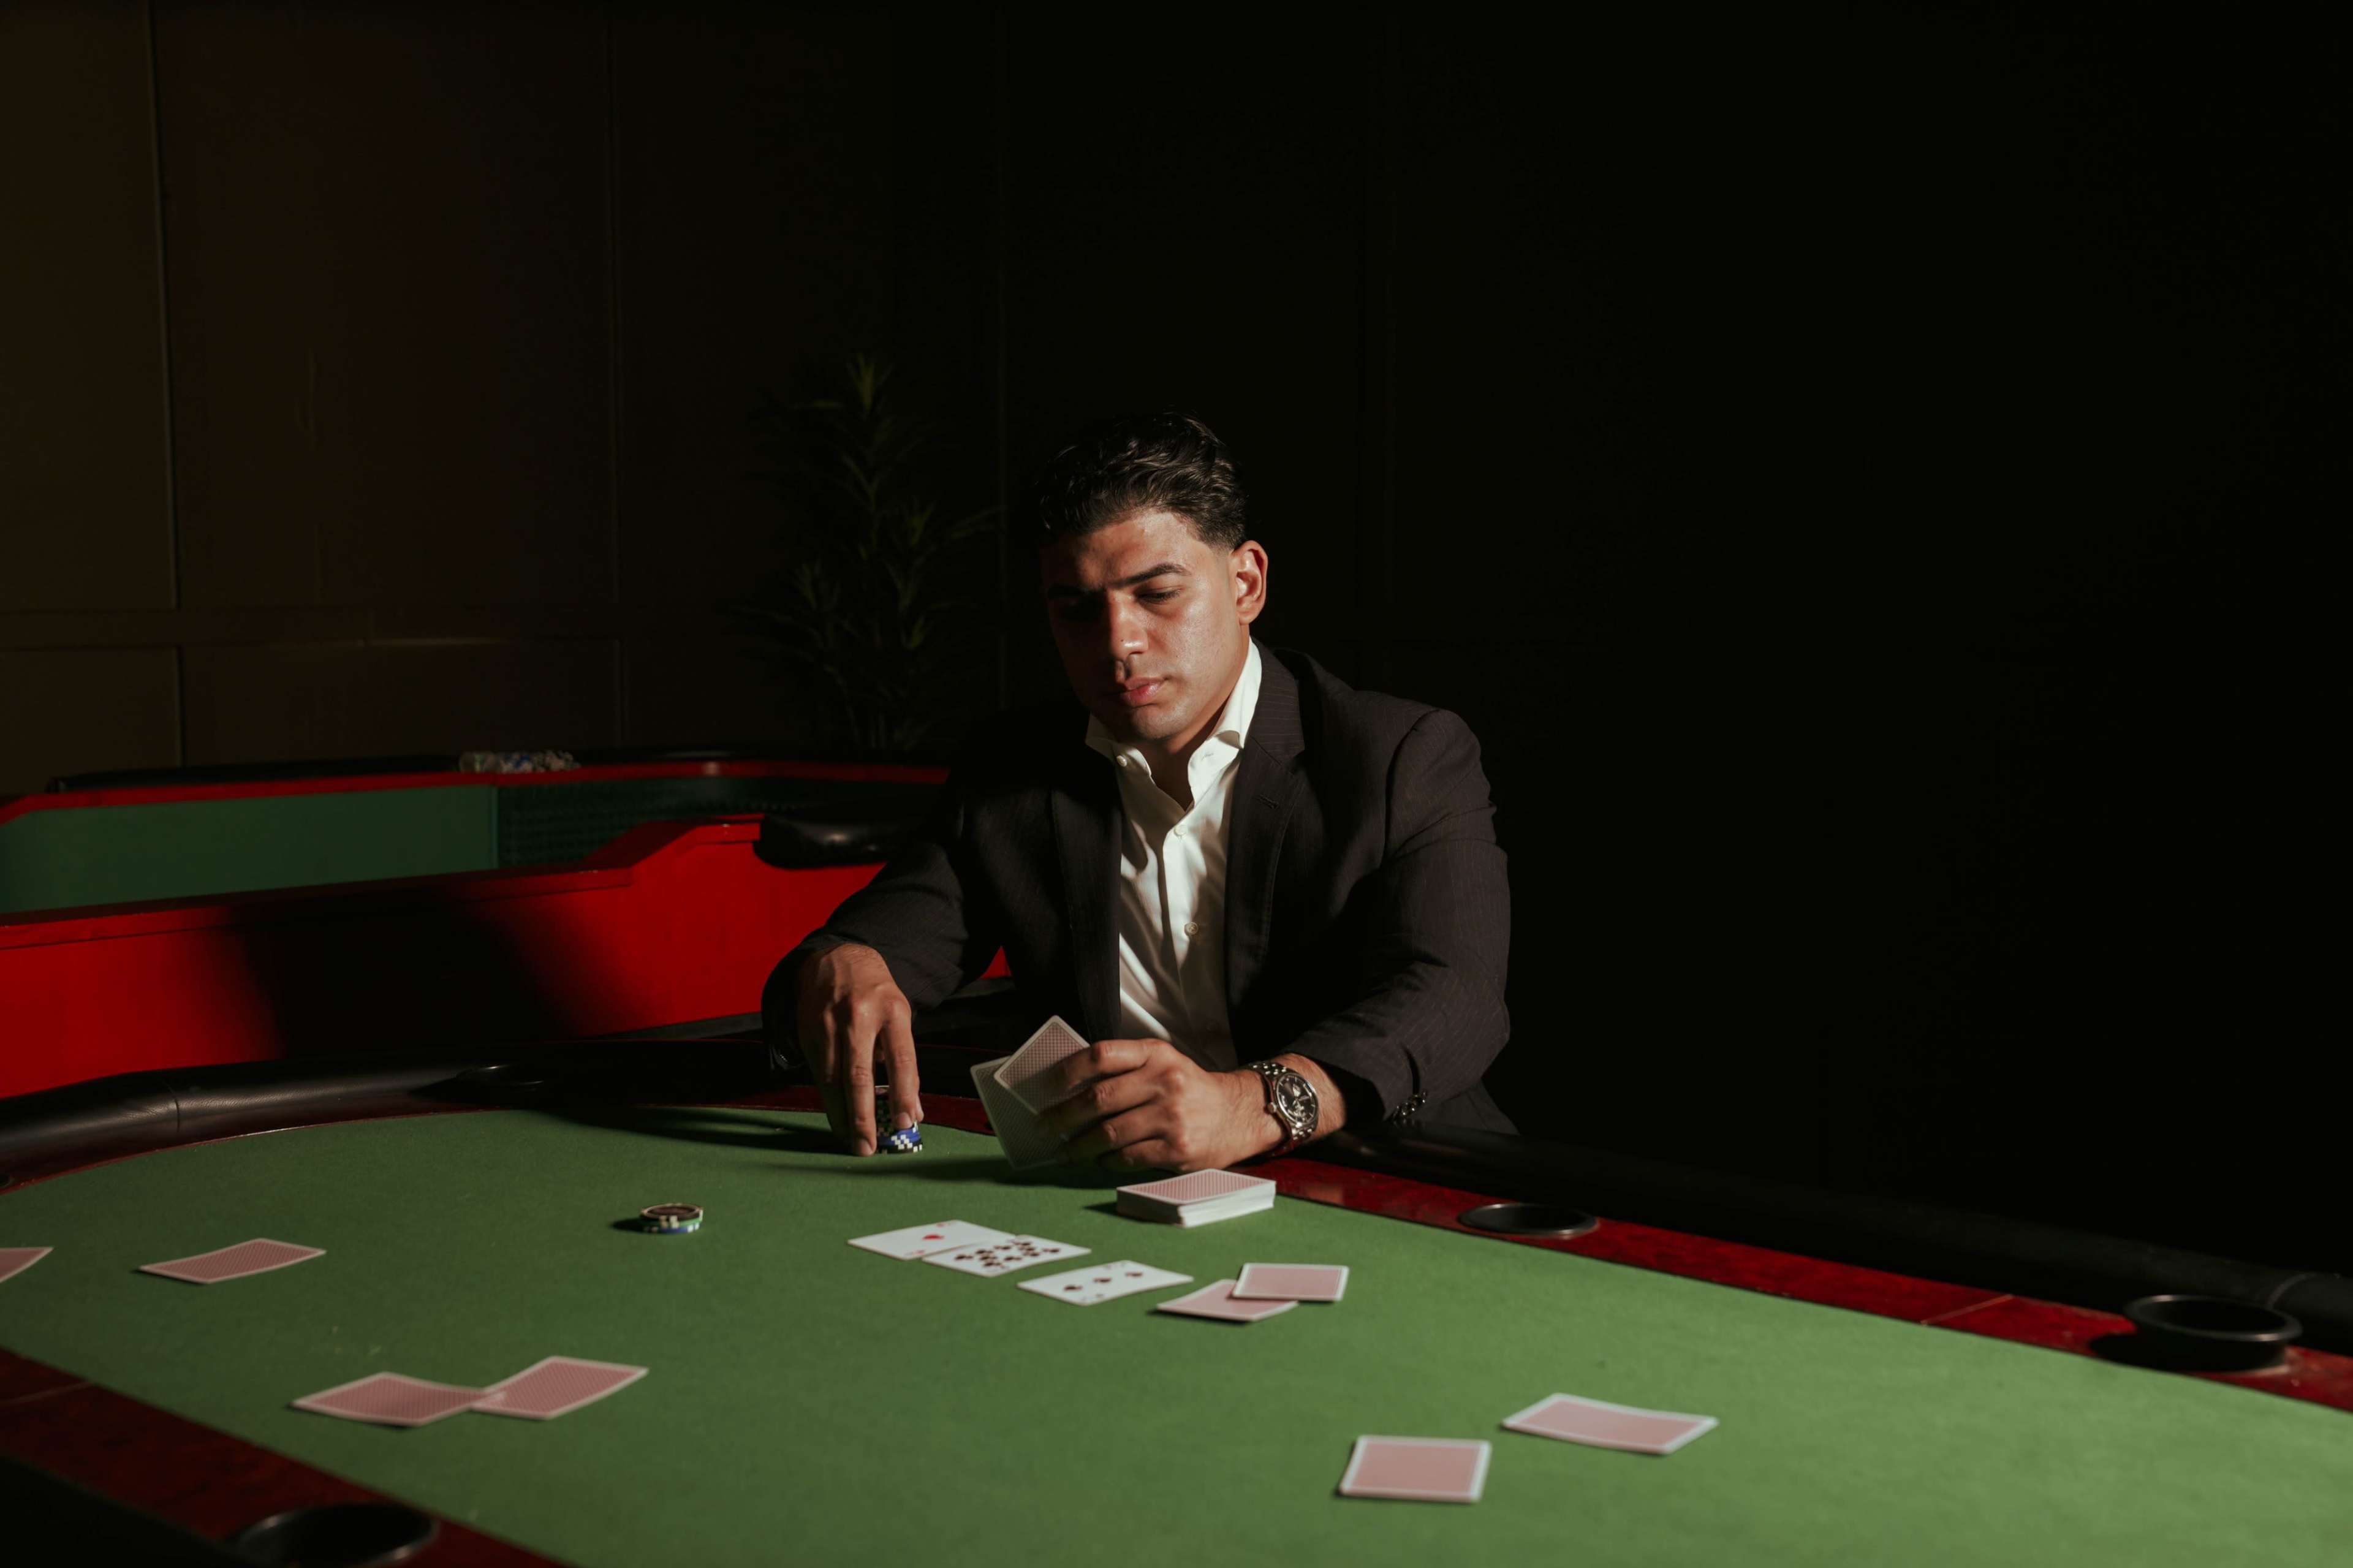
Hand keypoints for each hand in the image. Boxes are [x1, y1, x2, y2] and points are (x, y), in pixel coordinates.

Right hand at [795, 944, 921, 1155]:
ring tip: (851, 1141)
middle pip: (859, 1075)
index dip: (904, 1094)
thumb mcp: (900, 1016)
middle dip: (864, 1117)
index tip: (908, 1123)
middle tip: (868, 1147)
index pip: (901, 1059)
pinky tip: (836, 1117)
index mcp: (892, 1011)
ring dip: (842, 1116)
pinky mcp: (808, 1032)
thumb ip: (905, 1062)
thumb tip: (912, 1111)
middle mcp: (859, 1017)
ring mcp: (829, 1025)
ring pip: (833, 1080)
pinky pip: (819, 1074)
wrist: (836, 958)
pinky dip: (829, 1100)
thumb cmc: (876, 995)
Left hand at [1034, 1039, 1280, 1171]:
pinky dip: (1107, 1160)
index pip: (1101, 1055)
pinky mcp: (1177, 1149)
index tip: (1045, 1086)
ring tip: (1064, 1150)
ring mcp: (1172, 1116)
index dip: (1067, 1070)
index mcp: (1155, 1054)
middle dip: (1062, 1116)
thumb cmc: (1189, 1089)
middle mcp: (1164, 1081)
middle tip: (1043, 1126)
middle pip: (1098, 1099)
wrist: (1238, 1114)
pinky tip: (1099, 1159)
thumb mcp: (1163, 1063)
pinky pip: (1128, 1157)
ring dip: (1078, 1145)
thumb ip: (1125, 1068)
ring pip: (1109, 1133)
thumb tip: (1068, 1088)